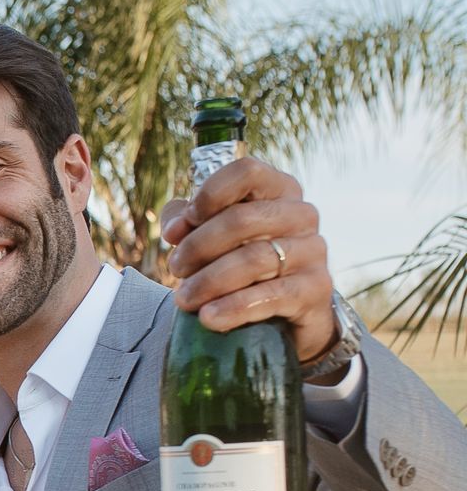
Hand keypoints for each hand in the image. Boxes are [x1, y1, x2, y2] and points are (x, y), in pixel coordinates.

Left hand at [159, 156, 337, 364]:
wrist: (288, 314)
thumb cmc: (245, 263)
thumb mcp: (213, 236)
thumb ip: (187, 221)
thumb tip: (173, 229)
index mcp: (279, 190)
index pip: (247, 172)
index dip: (211, 194)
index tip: (186, 221)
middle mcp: (301, 214)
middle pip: (242, 219)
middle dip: (198, 246)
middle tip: (175, 268)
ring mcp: (313, 250)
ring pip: (253, 259)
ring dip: (209, 281)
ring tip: (183, 299)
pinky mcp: (316, 288)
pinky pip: (272, 295)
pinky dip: (234, 308)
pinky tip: (209, 318)